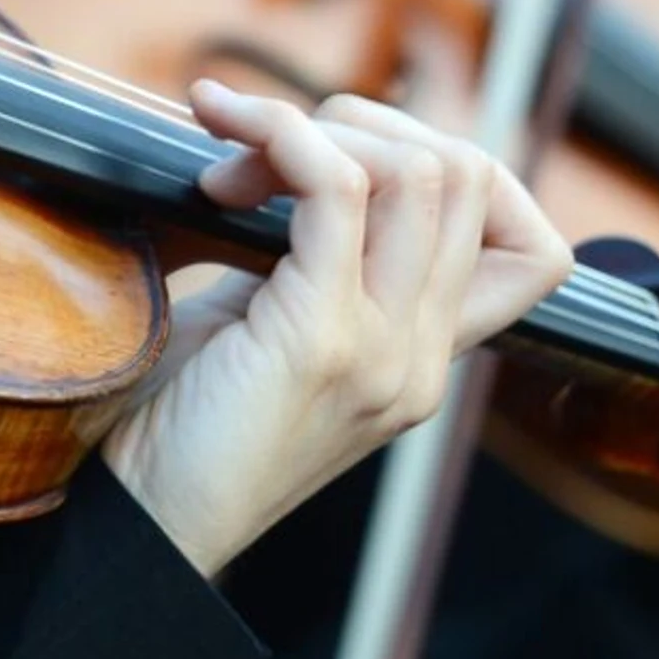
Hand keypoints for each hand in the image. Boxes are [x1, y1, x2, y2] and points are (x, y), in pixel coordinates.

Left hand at [100, 82, 571, 574]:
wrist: (131, 530)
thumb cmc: (171, 429)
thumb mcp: (262, 329)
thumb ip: (308, 260)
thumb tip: (303, 153)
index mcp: (421, 360)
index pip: (526, 242)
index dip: (451, 162)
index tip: (343, 155)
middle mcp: (421, 360)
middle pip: (470, 176)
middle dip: (361, 127)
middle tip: (252, 164)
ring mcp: (383, 353)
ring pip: (421, 170)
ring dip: (314, 130)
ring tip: (227, 170)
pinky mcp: (321, 341)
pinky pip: (336, 189)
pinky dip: (282, 138)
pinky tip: (225, 145)